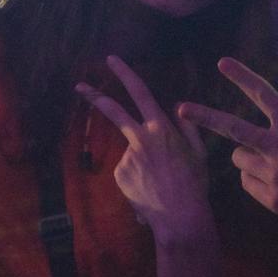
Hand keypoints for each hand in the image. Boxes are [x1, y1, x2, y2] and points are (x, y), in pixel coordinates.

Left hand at [78, 56, 213, 237]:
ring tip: (158, 182)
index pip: (140, 92)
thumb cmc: (194, 183)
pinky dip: (136, 177)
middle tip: (79, 86)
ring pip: (131, 151)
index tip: (111, 60)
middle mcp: (141, 137)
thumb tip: (175, 108)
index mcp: (161, 127)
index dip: (125, 73)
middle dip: (95, 97)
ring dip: (141, 163)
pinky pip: (127, 170)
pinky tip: (148, 188)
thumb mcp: (199, 151)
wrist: (180, 216)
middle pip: (113, 111)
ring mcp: (127, 156)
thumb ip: (187, 126)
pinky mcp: (120, 174)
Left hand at [178, 58, 277, 231]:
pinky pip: (248, 183)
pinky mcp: (272, 198)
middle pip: (233, 130)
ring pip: (239, 159)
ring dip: (247, 158)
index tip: (222, 62)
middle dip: (205, 117)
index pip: (263, 95)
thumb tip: (268, 136)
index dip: (241, 77)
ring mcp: (274, 175)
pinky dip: (256, 180)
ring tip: (272, 163)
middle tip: (181, 109)